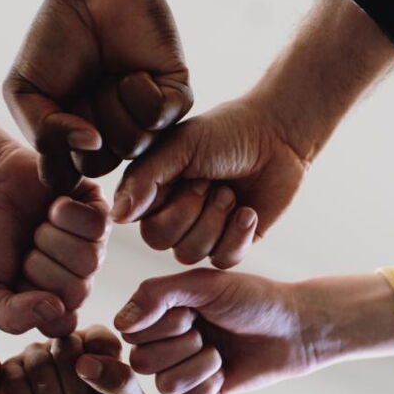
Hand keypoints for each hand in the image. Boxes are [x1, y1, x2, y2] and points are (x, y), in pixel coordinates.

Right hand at [0, 145, 110, 336]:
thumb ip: (11, 315)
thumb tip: (56, 308)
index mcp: (52, 302)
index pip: (62, 322)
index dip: (35, 302)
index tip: (14, 280)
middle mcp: (77, 279)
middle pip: (77, 293)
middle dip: (40, 267)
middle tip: (24, 249)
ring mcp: (92, 247)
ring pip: (89, 260)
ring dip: (51, 238)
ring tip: (36, 227)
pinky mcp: (99, 214)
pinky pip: (96, 225)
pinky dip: (65, 213)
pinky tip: (51, 206)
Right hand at [0, 326, 147, 393]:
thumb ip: (123, 381)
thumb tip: (84, 362)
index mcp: (98, 346)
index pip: (97, 336)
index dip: (100, 370)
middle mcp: (63, 346)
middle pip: (64, 346)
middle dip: (75, 388)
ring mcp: (33, 359)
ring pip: (37, 362)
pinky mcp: (7, 377)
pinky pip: (12, 379)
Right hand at [5, 0, 191, 191]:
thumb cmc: (55, 40)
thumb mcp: (25, 91)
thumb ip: (41, 133)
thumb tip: (88, 145)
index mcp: (77, 143)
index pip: (66, 177)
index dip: (56, 148)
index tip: (51, 108)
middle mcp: (112, 139)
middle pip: (100, 165)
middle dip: (85, 121)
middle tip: (85, 85)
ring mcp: (146, 124)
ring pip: (132, 146)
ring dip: (113, 104)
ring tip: (110, 74)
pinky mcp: (175, 101)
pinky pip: (159, 119)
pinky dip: (140, 91)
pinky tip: (134, 71)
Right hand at [111, 0, 393, 268]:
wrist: (277, 137)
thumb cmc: (225, 133)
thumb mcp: (179, 147)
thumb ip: (144, 181)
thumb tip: (116, 218)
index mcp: (154, 194)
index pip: (146, 227)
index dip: (171, 207)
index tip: (192, 175)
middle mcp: (173, 217)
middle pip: (166, 245)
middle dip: (194, 211)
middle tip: (213, 182)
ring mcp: (203, 233)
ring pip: (194, 254)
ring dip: (218, 219)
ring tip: (231, 191)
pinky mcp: (233, 244)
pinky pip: (223, 260)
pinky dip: (238, 235)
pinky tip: (248, 211)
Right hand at [114, 270, 393, 393]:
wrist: (294, 328)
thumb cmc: (253, 299)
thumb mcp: (205, 285)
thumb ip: (158, 294)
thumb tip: (119, 324)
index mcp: (161, 313)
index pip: (131, 331)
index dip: (163, 324)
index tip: (194, 311)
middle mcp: (165, 341)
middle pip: (142, 361)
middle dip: (182, 346)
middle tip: (209, 332)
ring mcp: (181, 369)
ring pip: (163, 384)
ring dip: (198, 367)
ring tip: (220, 353)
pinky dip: (202, 391)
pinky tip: (222, 376)